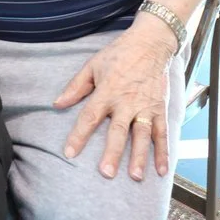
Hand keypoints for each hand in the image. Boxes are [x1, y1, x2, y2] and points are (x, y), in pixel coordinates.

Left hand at [54, 23, 175, 181]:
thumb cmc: (118, 54)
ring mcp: (145, 107)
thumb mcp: (92, 65)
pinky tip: (161, 170)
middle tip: (106, 173)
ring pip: (142, 135)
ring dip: (140, 157)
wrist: (150, 43)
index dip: (78, 136)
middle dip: (112, 153)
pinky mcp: (160, 109)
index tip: (69, 153)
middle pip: (118, 131)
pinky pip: (162, 133)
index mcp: (107, 92)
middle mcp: (126, 102)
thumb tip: (57, 104)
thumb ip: (76, 86)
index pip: (89, 116)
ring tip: (135, 177)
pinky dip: (163, 152)